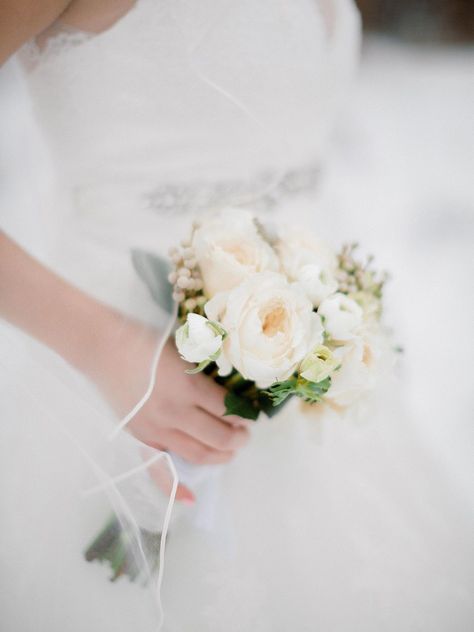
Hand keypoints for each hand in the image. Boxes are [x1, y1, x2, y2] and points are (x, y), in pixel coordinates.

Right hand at [90, 319, 249, 499]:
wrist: (105, 349)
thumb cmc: (145, 343)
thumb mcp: (183, 352)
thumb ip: (203, 376)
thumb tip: (226, 395)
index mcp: (190, 387)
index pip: (228, 410)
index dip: (245, 415)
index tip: (251, 415)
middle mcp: (176, 413)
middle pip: (219, 437)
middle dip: (239, 438)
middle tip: (245, 434)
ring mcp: (158, 430)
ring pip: (198, 455)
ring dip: (221, 456)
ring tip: (230, 451)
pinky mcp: (142, 439)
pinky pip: (161, 470)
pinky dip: (176, 488)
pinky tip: (192, 498)